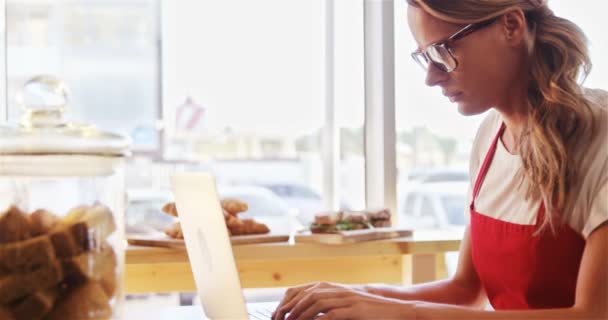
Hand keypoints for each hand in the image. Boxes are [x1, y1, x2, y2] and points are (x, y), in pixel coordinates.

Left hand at [272, 282, 413, 319]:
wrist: (394, 309)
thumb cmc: (367, 310)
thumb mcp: (344, 304)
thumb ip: (327, 306)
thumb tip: (305, 314)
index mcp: (332, 287)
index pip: (302, 290)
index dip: (286, 301)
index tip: (276, 314)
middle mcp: (338, 290)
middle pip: (306, 295)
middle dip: (290, 309)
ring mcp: (347, 299)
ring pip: (317, 303)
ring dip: (301, 314)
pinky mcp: (355, 310)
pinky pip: (332, 314)